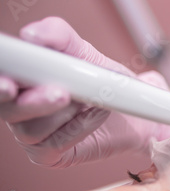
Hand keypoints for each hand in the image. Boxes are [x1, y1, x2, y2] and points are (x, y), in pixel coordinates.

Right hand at [0, 17, 169, 167]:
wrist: (134, 108)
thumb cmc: (103, 79)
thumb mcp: (84, 52)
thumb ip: (59, 37)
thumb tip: (31, 35)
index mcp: (19, 79)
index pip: (1, 78)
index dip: (0, 83)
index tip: (9, 83)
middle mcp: (18, 107)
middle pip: (7, 109)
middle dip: (32, 102)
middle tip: (62, 93)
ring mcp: (31, 134)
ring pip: (31, 130)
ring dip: (66, 113)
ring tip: (91, 100)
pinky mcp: (50, 155)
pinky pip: (54, 145)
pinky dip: (80, 127)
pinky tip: (98, 113)